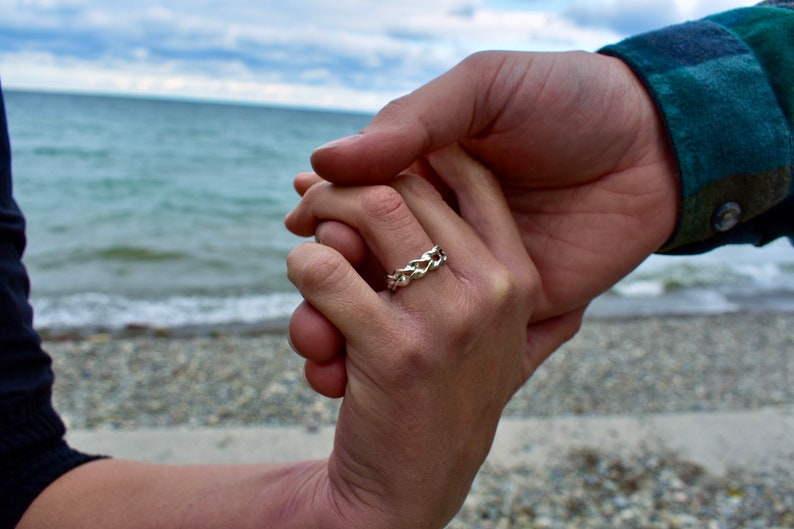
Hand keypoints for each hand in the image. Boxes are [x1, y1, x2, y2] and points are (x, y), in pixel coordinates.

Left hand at [285, 146, 579, 527]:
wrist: (411, 486)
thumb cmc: (439, 396)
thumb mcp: (491, 335)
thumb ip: (487, 267)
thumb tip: (448, 181)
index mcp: (518, 276)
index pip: (470, 173)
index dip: (410, 157)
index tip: (368, 174)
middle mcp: (493, 289)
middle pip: (405, 185)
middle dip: (345, 187)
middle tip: (312, 209)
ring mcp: (448, 320)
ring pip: (365, 213)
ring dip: (319, 223)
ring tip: (311, 260)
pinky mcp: (394, 352)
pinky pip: (323, 271)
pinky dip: (300, 274)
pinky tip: (309, 314)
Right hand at [310, 51, 678, 324]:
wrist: (657, 149)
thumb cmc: (569, 101)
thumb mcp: (488, 90)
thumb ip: (412, 123)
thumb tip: (325, 161)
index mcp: (428, 166)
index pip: (360, 194)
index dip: (327, 211)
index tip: (302, 225)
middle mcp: (442, 219)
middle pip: (366, 255)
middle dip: (327, 275)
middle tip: (308, 286)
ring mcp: (471, 264)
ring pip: (395, 300)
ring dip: (346, 325)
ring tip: (317, 345)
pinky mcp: (506, 304)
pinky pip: (449, 333)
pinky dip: (407, 353)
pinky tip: (358, 368)